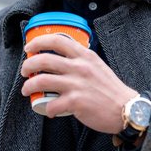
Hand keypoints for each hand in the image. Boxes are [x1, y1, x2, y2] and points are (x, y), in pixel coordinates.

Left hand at [21, 33, 138, 133]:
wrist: (125, 109)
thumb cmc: (110, 90)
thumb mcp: (97, 65)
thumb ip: (81, 60)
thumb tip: (61, 58)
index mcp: (85, 56)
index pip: (57, 40)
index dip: (38, 41)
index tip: (29, 47)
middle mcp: (80, 67)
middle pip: (43, 59)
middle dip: (28, 65)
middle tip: (25, 71)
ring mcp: (77, 84)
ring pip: (41, 80)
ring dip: (29, 86)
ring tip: (26, 90)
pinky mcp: (76, 102)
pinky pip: (51, 104)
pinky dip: (46, 109)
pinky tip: (48, 110)